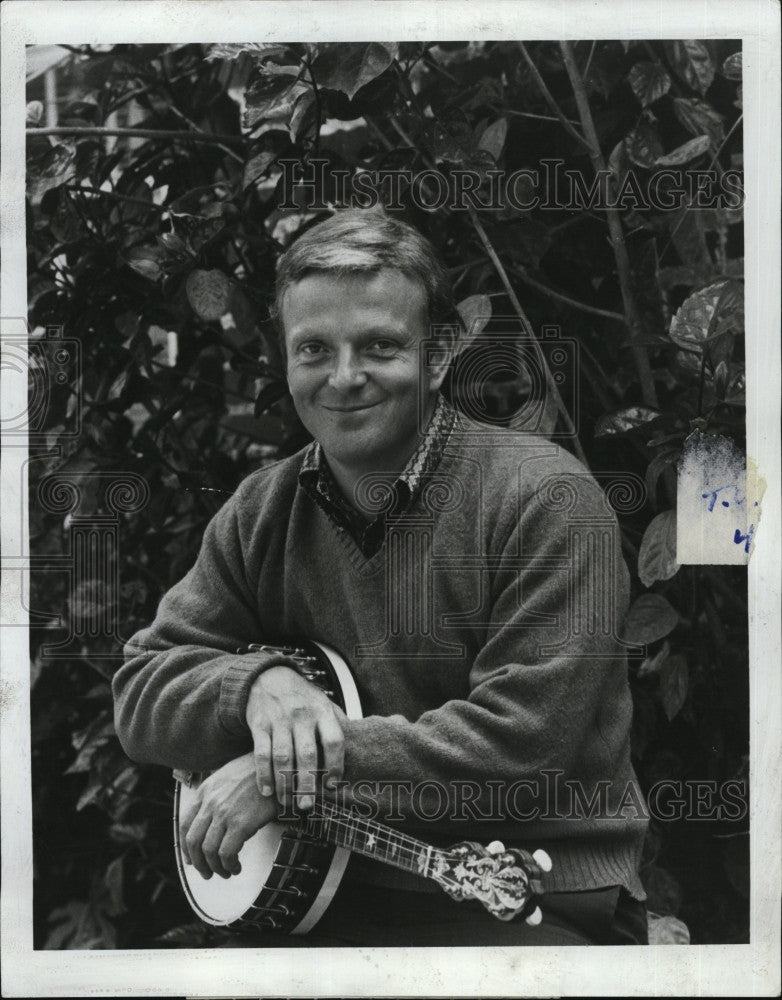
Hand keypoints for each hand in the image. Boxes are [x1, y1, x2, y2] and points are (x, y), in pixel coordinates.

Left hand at [179, 751, 278, 879]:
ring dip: (215, 867)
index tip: (192, 857)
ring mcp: (224, 813)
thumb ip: (216, 793)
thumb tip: (211, 817)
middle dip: (198, 862)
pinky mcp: (241, 823)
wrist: (279, 767)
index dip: (186, 846)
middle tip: (207, 872)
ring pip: (208, 850)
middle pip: (193, 840)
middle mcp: (210, 802)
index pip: (185, 823)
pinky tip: (236, 866)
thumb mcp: (229, 775)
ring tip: (225, 872)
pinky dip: (229, 865)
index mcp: (205, 790)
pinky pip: (226, 853)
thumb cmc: (259, 771)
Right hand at [246, 665, 344, 811]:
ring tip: (287, 803)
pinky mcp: (259, 724)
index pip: (334, 741)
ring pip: (283, 757)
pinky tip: (267, 790)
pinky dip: (263, 774)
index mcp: (322, 712)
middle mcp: (302, 715)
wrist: (269, 676)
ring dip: (284, 784)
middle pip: (307, 754)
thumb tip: (356, 748)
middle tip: (307, 805)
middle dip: (307, 784)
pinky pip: (261, 753)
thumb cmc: (301, 696)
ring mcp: (279, 719)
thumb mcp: (323, 702)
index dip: (335, 765)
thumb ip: (336, 724)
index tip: (332, 785)